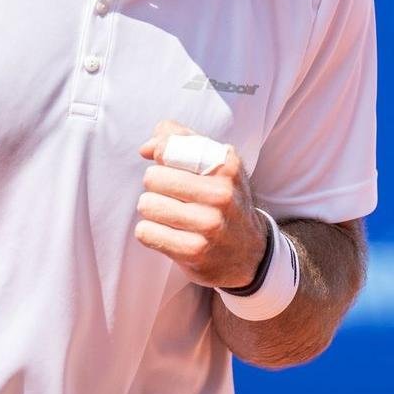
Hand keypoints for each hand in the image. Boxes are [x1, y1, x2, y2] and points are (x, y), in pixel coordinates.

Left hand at [137, 121, 267, 287]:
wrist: (248, 253)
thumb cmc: (223, 199)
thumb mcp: (214, 162)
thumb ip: (179, 140)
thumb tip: (145, 149)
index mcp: (226, 164)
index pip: (169, 148)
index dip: (161, 156)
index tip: (169, 166)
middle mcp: (221, 193)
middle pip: (153, 177)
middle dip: (156, 186)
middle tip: (173, 195)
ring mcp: (209, 224)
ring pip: (147, 205)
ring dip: (152, 210)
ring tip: (171, 214)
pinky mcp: (194, 251)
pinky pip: (146, 232)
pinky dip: (150, 232)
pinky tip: (169, 234)